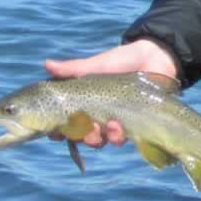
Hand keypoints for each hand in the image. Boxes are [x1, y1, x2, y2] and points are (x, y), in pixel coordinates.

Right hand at [41, 39, 178, 146]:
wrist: (153, 59)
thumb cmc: (120, 60)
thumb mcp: (95, 64)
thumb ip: (72, 69)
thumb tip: (47, 64)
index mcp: (81, 102)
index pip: (62, 122)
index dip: (56, 130)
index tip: (54, 131)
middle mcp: (93, 115)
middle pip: (78, 136)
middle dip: (77, 137)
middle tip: (81, 130)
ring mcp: (110, 122)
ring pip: (97, 141)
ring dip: (96, 138)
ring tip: (104, 126)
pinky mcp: (129, 126)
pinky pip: (117, 139)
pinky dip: (115, 136)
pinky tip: (117, 126)